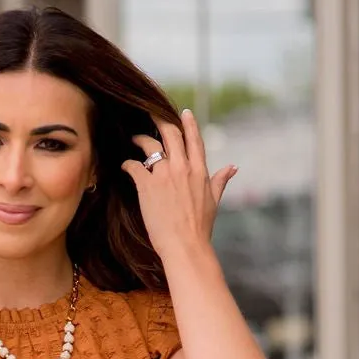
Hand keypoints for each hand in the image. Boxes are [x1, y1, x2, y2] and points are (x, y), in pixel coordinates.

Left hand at [121, 108, 235, 260]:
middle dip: (159, 120)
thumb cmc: (200, 227)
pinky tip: (125, 165)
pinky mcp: (147, 186)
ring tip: (134, 139)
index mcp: (200, 171)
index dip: (189, 123)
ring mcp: (164, 175)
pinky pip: (134, 166)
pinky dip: (128, 164)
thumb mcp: (214, 201)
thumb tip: (233, 167)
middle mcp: (182, 168)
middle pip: (171, 134)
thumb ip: (220, 181)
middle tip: (149, 113)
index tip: (183, 112)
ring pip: (150, 145)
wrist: (185, 246)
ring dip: (140, 139)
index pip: (194, 139)